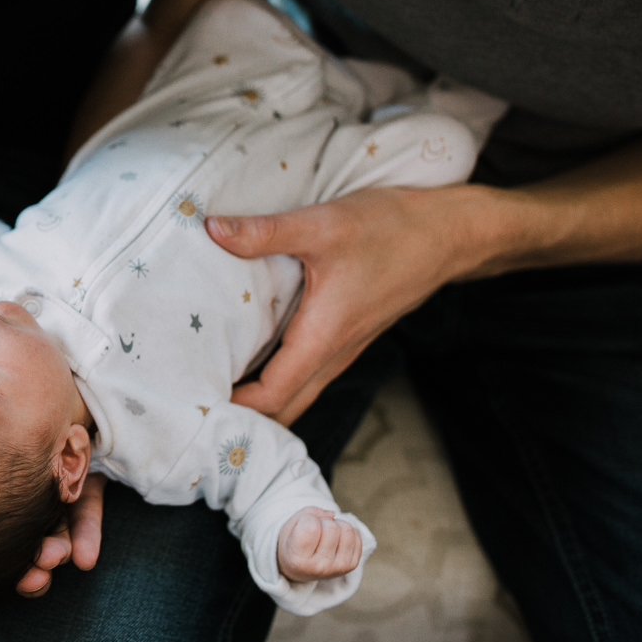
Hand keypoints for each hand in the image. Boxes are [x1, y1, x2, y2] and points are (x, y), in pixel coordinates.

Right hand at [0, 473, 106, 629]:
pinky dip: (86, 532)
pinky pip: (84, 504)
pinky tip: (84, 557)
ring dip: (52, 554)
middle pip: (16, 546)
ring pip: (51, 531)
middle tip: (25, 584)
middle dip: (21, 574)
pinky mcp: (76, 465)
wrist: (7, 362)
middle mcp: (8, 498)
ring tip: (51, 563)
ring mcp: (44, 483)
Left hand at [208, 185, 487, 424]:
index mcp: (323, 339)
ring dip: (260, 401)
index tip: (192, 402)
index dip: (232, 408)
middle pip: (283, 409)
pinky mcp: (348, 334)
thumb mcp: (322, 225)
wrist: (450, 234)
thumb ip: (264, 232)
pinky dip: (278, 380)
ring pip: (297, 393)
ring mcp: (344, 347)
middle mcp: (334, 354)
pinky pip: (308, 373)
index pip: (271, 398)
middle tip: (193, 402)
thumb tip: (211, 229)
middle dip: (241, 416)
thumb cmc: (392, 230)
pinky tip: (251, 357)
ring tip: (212, 387)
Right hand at [277, 507, 361, 582]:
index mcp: (299, 560)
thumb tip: (333, 515)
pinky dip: (345, 531)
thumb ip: (308, 513)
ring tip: (325, 534)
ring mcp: (338, 568)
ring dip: (336, 525)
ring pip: (347, 529)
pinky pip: (356, 534)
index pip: (311, 527)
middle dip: (323, 522)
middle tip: (315, 531)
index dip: (307, 519)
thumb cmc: (293, 542)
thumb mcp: (291, 525)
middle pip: (331, 527)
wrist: (300, 567)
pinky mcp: (351, 565)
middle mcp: (320, 567)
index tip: (301, 527)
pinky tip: (335, 539)